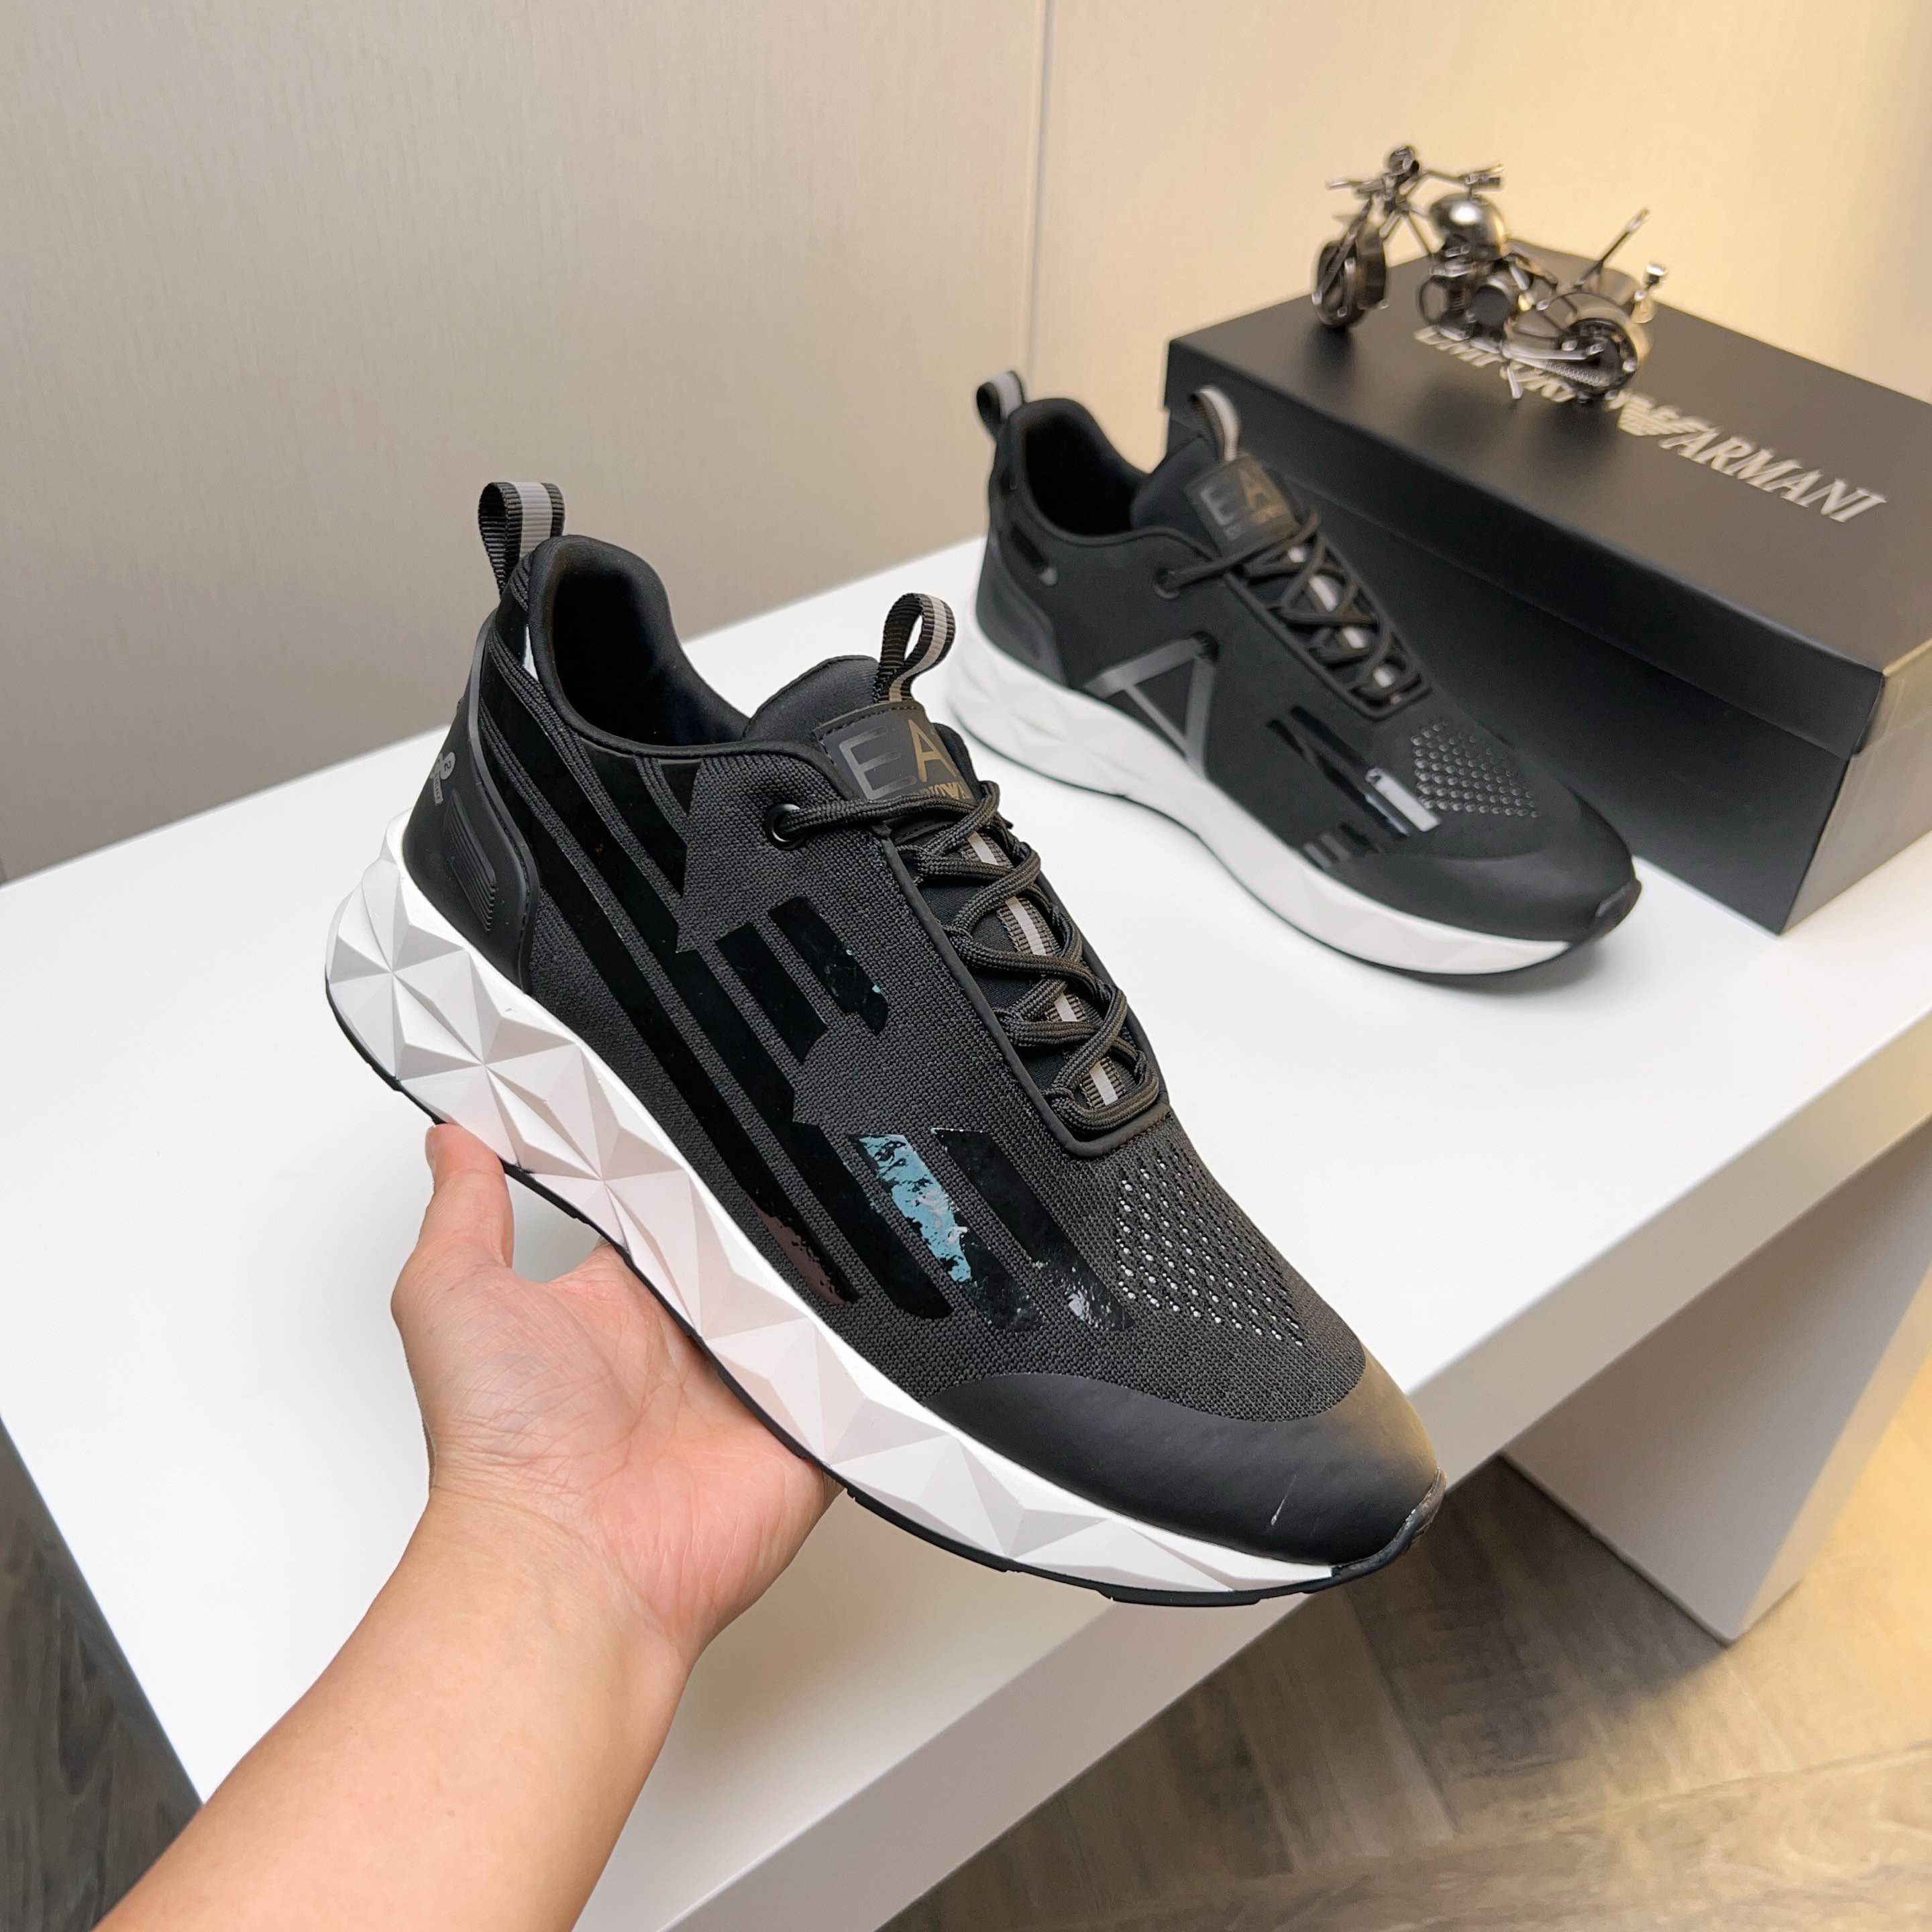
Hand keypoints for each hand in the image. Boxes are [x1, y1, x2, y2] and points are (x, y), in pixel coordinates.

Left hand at [392, 1123, 833, 1669]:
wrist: (570, 1562)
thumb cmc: (502, 1446)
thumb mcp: (453, 1295)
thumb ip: (464, 1208)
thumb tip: (452, 1136)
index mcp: (617, 1300)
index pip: (672, 1209)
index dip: (695, 1163)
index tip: (721, 1104)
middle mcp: (688, 1339)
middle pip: (756, 1245)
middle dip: (780, 1205)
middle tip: (806, 1147)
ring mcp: (754, 1386)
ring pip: (818, 1299)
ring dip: (834, 1265)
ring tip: (868, 1198)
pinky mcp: (811, 1432)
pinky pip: (866, 1374)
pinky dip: (881, 1345)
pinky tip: (897, 1293)